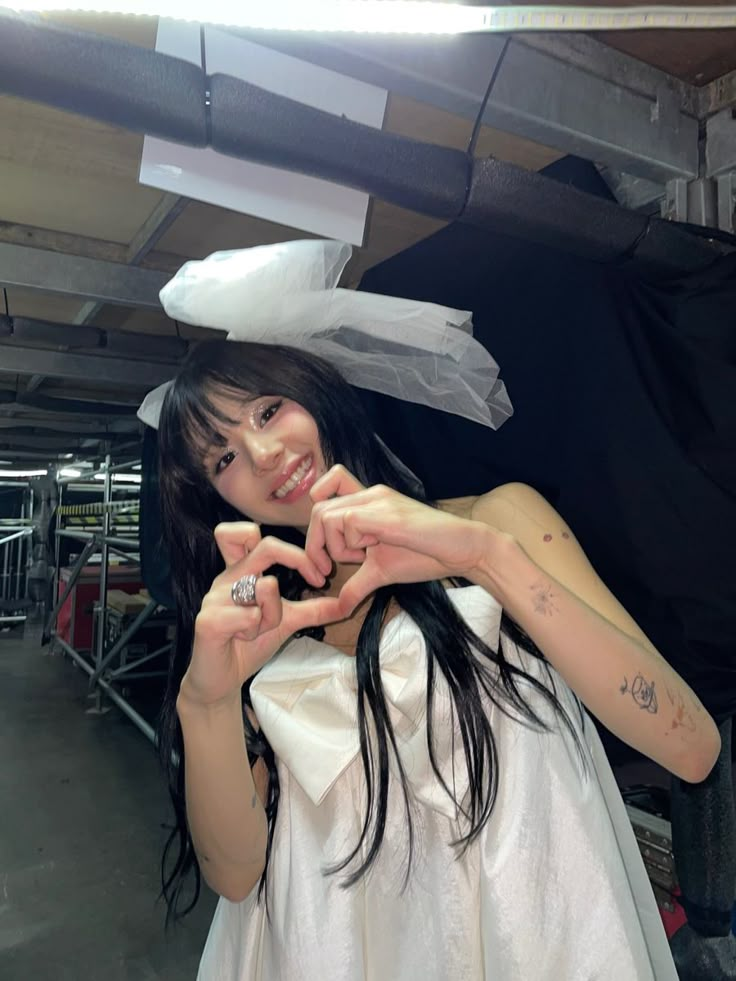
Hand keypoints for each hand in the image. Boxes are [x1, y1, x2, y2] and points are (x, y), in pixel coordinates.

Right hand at [181, 523, 343, 708]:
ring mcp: (214, 598)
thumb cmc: (247, 645)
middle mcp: (227, 578)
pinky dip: (255, 628)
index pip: (249, 532)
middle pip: (265, 545)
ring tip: (260, 629)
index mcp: (241, 572)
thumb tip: (347, 604)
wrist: (221, 680)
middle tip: (317, 579)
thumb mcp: (287, 622)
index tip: (318, 572)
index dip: (289, 545)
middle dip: (297, 558)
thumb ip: (313, 610)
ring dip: (273, 612)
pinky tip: (244, 638)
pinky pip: (248, 616)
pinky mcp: (207, 621)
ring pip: (263, 587)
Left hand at [305, 466, 501, 616]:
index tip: (324, 552)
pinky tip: (373, 553)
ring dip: (335, 546)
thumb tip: (338, 609)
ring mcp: (378, 501)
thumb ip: (357, 584)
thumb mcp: (381, 572)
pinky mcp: (386, 514)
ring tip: (358, 560)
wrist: (462, 549)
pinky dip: (351, 545)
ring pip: (328, 515)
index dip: (316, 517)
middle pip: (318, 509)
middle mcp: (370, 495)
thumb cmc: (426, 555)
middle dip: (315, 545)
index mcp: (368, 502)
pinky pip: (348, 522)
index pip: (325, 488)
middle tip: (327, 570)